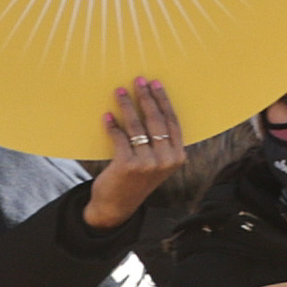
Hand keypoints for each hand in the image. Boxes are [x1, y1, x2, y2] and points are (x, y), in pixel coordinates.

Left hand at [85, 79, 183, 231]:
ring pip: (137, 126)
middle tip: (138, 80)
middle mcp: (166, 160)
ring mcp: (148, 164)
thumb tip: (152, 107)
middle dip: (146, 97)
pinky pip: (120, 138)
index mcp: (178, 156)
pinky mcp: (128, 165)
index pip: (172, 121)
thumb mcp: (158, 163)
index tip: (155, 84)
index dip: (163, 100)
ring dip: (127, 105)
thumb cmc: (136, 180)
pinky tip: (107, 116)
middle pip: (156, 120)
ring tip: (119, 91)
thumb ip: (162, 143)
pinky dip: (113, 125)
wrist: (117, 206)